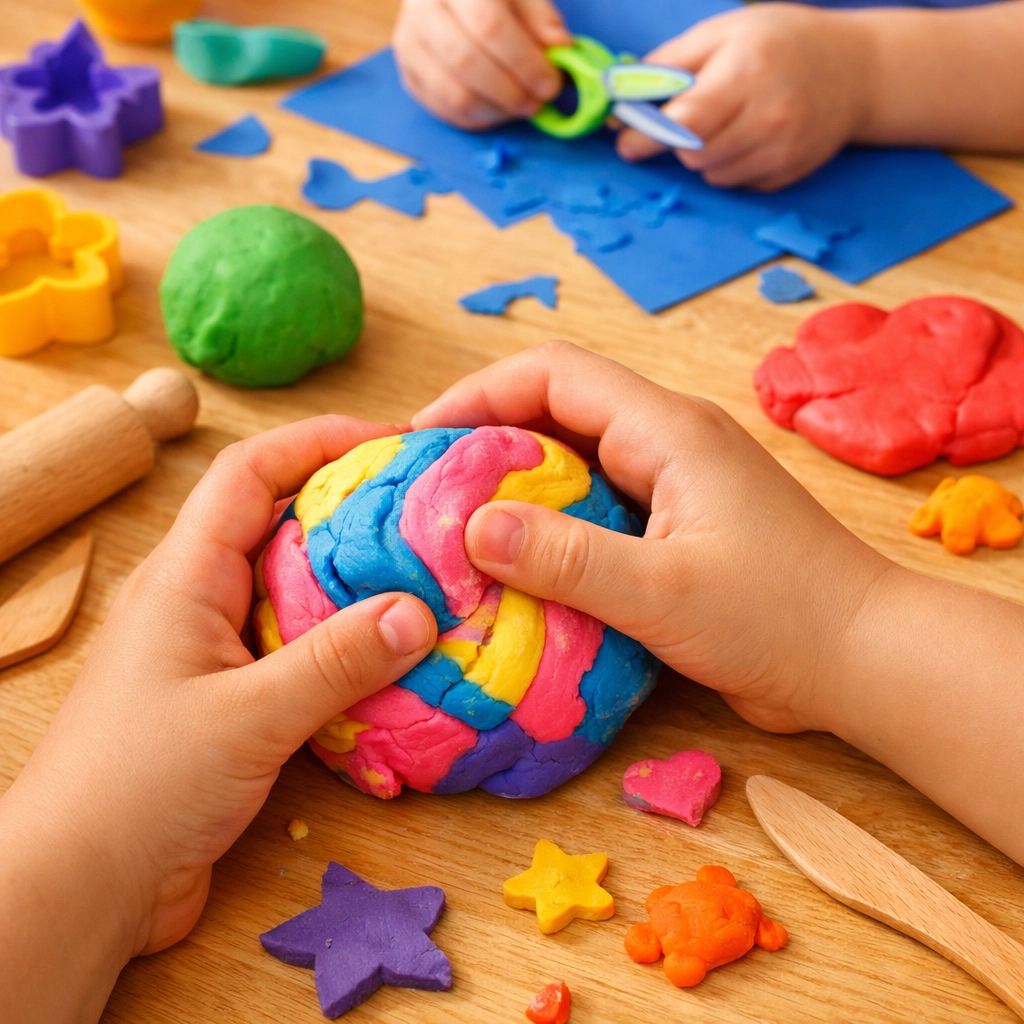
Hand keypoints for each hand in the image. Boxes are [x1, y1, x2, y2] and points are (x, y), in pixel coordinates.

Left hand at [0, 417, 436, 1022]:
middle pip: (278, 523)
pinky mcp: (229, 700)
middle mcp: (196, 601)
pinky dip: (343, 643)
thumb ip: (336, 662)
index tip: (390, 439)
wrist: (80, 888)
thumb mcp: (249, 717)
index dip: (316, 441)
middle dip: (349, 507)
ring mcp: (211, 651)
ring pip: (292, 589)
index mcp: (184, 577)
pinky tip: (390, 659)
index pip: (249, 474)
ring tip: (424, 578)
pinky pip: (296, 649)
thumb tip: (421, 611)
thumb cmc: (140, 787)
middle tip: (424, 512)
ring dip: (353, 581)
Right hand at [393, 0, 572, 127]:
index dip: (524, 60)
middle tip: (536, 102)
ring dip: (495, 111)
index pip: (489, 25)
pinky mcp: (409, 77)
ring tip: (520, 107)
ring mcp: (410, 46)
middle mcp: (421, 10)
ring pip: (453, 94)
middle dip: (509, 91)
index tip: (550, 82)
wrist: (448, 0)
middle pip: (466, 62)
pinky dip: (478, 118)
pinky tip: (499, 110)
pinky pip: (445, 111)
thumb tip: (560, 48)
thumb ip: (540, 17)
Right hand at [414, 341, 890, 734]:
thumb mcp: (661, 591)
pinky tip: (517, 567)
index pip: (553, 373)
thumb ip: (564, 556)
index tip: (421, 438)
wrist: (862, 660)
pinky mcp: (676, 529)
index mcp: (666, 430)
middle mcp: (666, 443)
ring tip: (456, 528)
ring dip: (515, 486)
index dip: (479, 393)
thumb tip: (471, 526)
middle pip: (556, 410)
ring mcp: (673, 486)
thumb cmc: (778, 618)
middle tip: (426, 487)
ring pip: (573, 462)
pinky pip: (595, 509)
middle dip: (486, 437)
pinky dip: (550, 526)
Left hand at [616, 4, 872, 189]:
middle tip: (681, 122)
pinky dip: (729, 166)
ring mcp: (782, 150)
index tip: (627, 141)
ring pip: (710, 175)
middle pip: (692, 154)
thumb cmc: (781, 42)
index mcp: (748, 71)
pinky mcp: (787, 175)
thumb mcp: (724, 31)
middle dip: (676, 141)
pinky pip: (735, 184)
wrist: (856, 70)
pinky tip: (748, 137)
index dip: (648, 134)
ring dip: (702, 156)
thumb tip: (621, 94)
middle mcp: (769, 116)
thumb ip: (669, 64)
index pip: (684, 122)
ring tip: (725, 122)